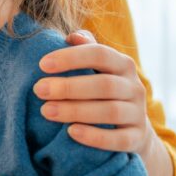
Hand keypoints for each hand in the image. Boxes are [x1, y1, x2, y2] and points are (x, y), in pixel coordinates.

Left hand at [34, 30, 151, 152]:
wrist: (131, 130)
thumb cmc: (101, 90)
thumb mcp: (97, 68)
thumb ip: (84, 49)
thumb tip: (72, 36)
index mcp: (122, 65)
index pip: (100, 54)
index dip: (71, 58)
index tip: (42, 64)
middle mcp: (134, 87)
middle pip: (104, 85)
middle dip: (68, 87)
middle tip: (38, 89)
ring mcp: (138, 114)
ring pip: (111, 111)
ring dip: (76, 111)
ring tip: (46, 111)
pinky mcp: (137, 138)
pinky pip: (119, 139)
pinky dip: (95, 136)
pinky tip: (71, 132)